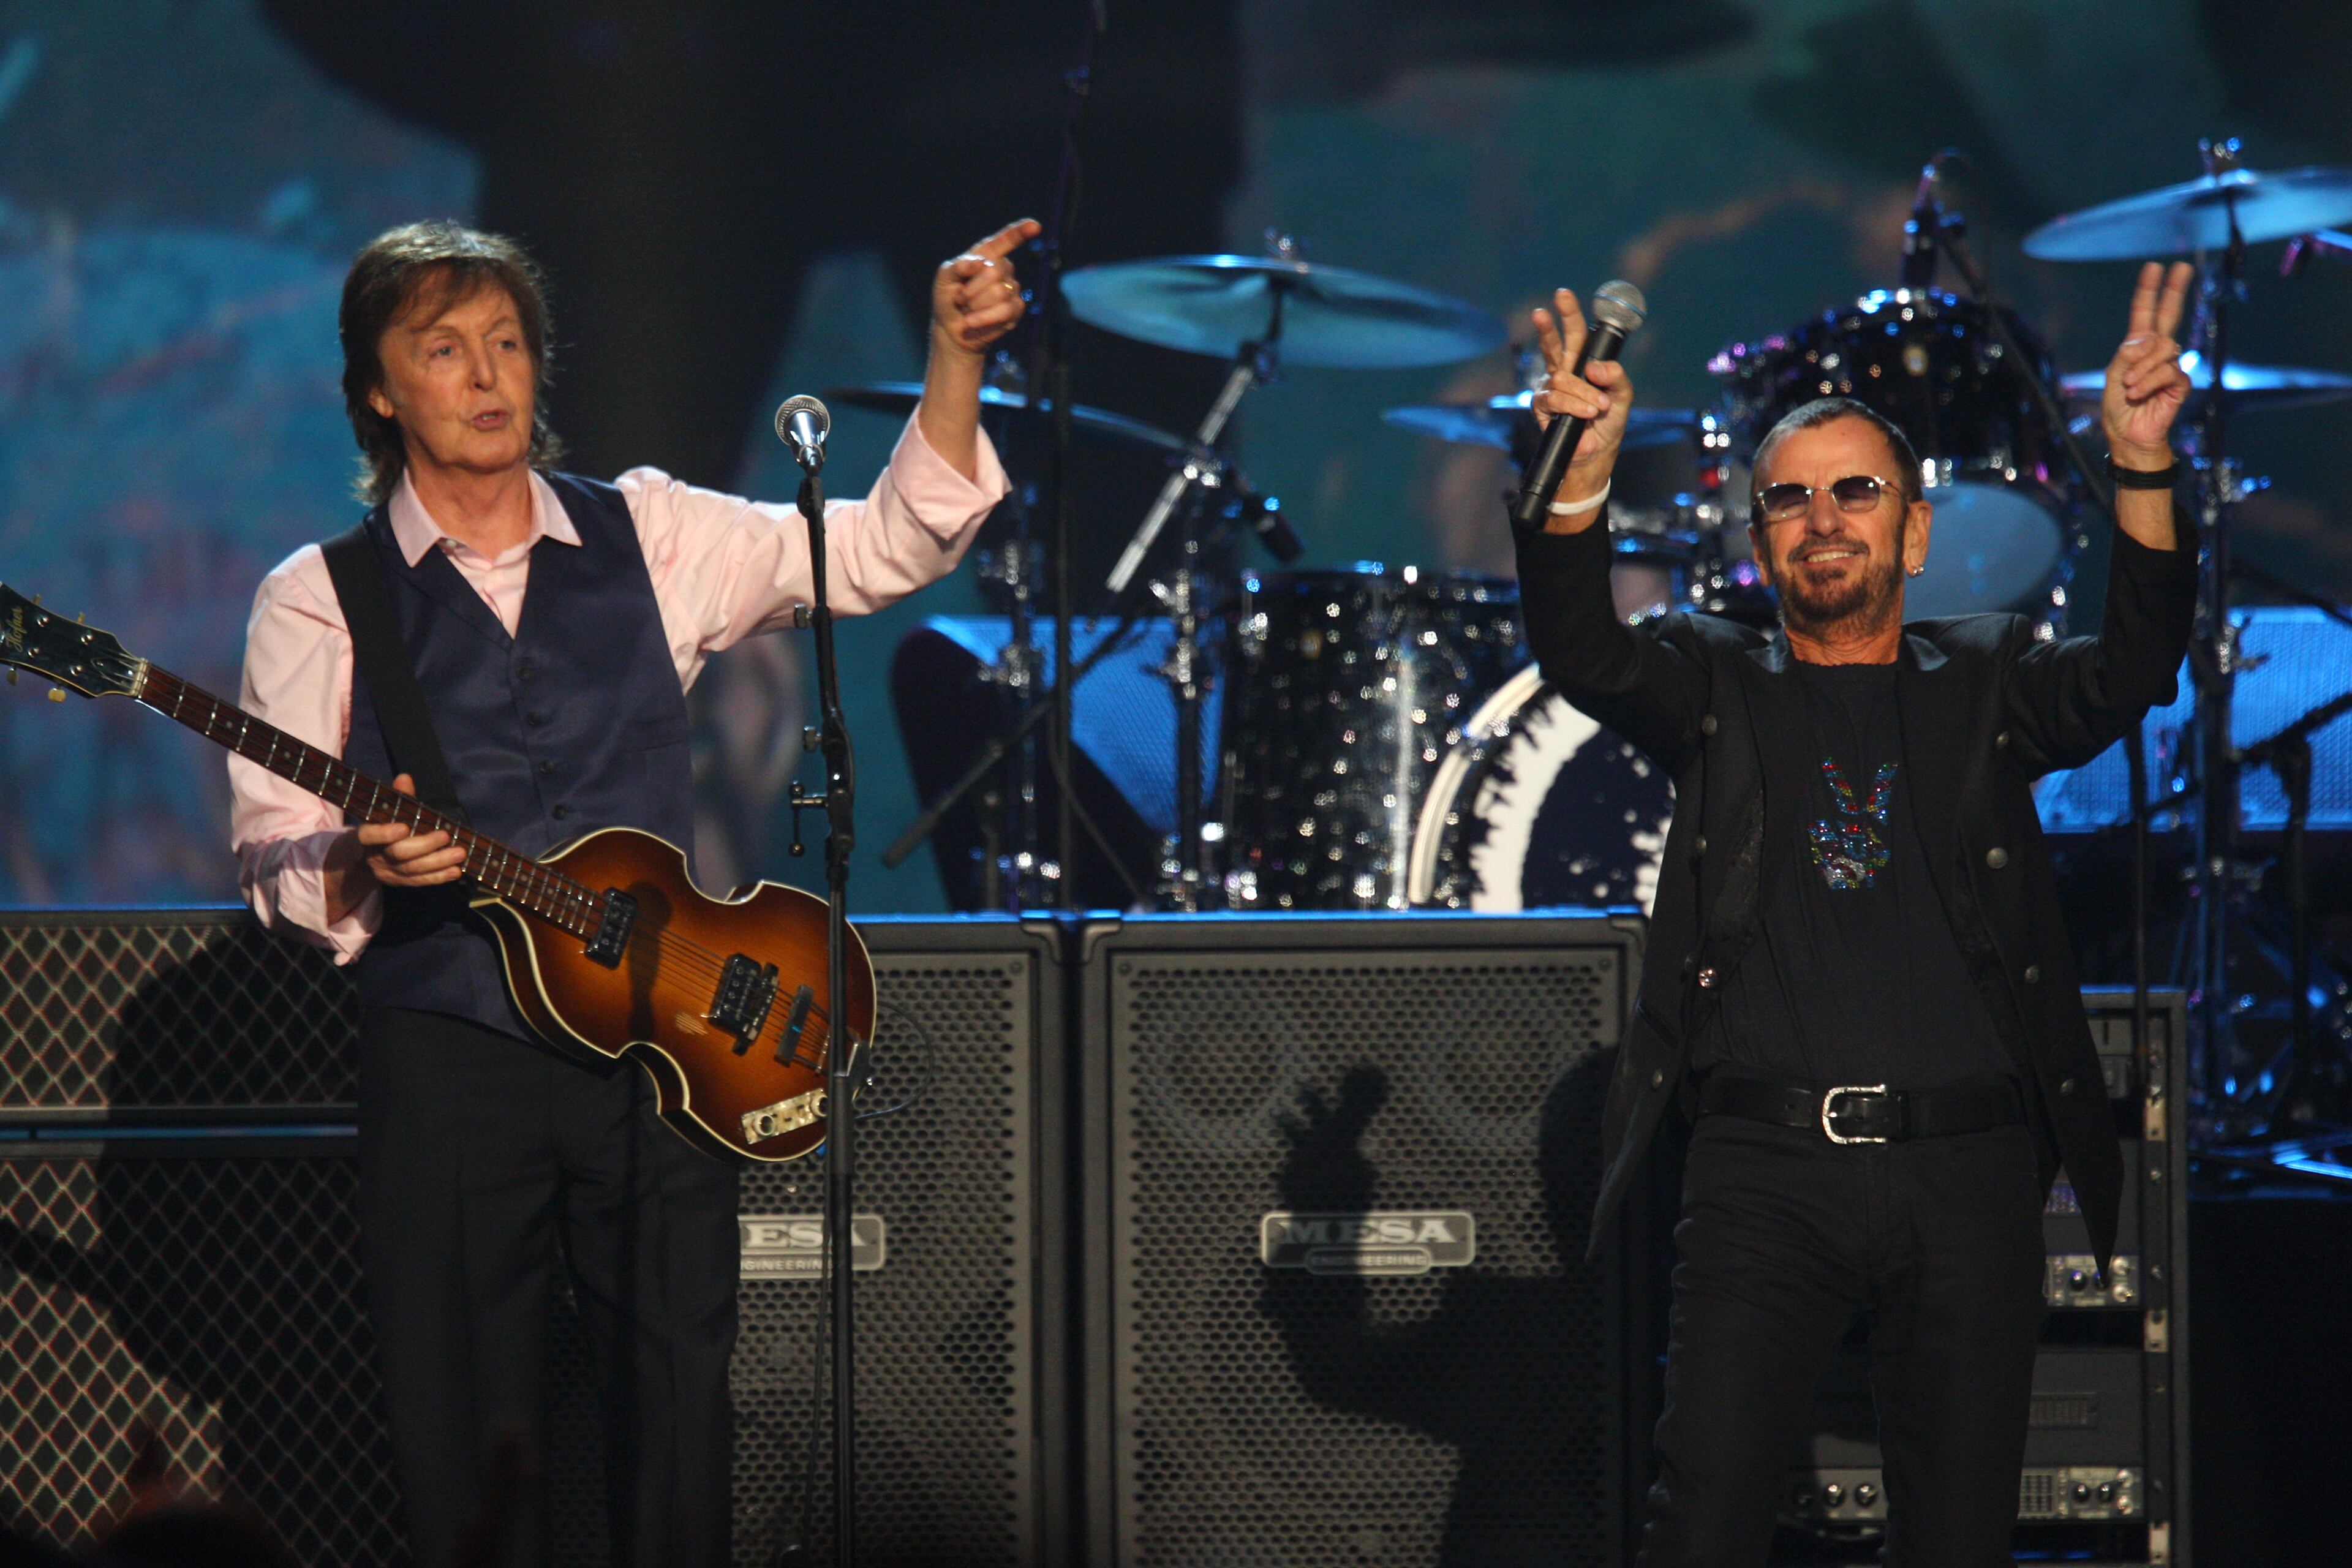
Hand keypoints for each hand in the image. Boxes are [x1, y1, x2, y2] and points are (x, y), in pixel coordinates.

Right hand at [350, 773, 466, 888]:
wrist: (368, 859)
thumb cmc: (384, 827)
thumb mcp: (388, 813)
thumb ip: (399, 798)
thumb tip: (405, 777)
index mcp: (367, 836)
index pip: (369, 835)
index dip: (384, 833)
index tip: (404, 827)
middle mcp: (375, 856)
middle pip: (399, 853)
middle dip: (424, 845)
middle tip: (446, 836)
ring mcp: (388, 873)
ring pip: (413, 870)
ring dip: (438, 862)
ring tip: (460, 853)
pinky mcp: (400, 883)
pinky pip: (420, 881)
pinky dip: (439, 877)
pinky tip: (456, 870)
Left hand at [931, 218, 1041, 357]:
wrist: (951, 328)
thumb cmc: (948, 298)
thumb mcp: (944, 278)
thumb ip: (958, 266)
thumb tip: (979, 262)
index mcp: (987, 255)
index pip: (1005, 240)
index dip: (1020, 232)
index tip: (1035, 226)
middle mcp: (1003, 268)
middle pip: (993, 272)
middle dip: (971, 289)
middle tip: (961, 299)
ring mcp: (1012, 289)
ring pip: (999, 292)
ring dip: (976, 305)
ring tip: (968, 310)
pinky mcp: (1016, 310)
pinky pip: (1005, 310)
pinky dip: (984, 318)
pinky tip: (972, 321)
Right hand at [1529, 287, 1635, 498]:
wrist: (1594, 457)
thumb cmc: (1607, 424)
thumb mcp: (1622, 398)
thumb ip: (1616, 377)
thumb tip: (1593, 367)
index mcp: (1583, 365)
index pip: (1576, 335)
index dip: (1569, 314)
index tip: (1562, 295)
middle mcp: (1563, 372)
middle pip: (1555, 343)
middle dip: (1549, 325)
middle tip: (1545, 309)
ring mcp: (1550, 389)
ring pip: (1561, 377)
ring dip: (1583, 393)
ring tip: (1597, 409)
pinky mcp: (1542, 407)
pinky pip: (1555, 398)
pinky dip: (1573, 406)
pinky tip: (1585, 414)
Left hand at [2101, 260, 2194, 465]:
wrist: (2128, 436)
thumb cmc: (2118, 408)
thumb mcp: (2111, 377)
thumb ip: (2126, 355)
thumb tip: (2148, 337)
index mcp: (2137, 348)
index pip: (2145, 313)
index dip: (2149, 291)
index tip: (2154, 267)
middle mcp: (2156, 352)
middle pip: (2169, 315)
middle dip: (2174, 290)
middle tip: (2182, 267)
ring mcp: (2170, 365)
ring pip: (2163, 348)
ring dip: (2142, 368)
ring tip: (2130, 386)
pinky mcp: (2180, 382)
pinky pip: (2168, 371)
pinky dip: (2149, 382)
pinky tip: (2138, 393)